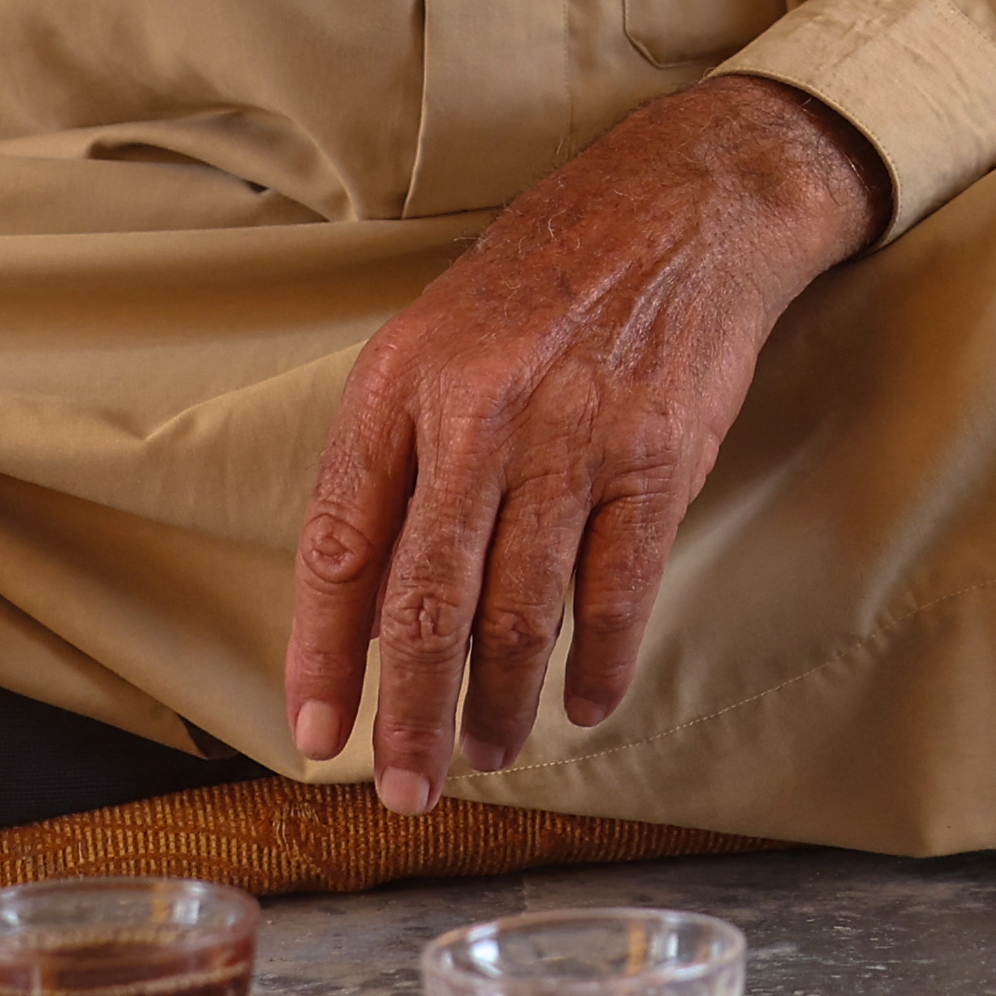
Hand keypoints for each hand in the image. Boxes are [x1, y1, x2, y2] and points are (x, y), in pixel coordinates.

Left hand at [283, 76, 891, 812]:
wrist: (680, 206)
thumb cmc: (545, 282)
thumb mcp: (433, 340)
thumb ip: (395, 458)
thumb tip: (364, 600)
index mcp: (399, 385)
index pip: (339, 545)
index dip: (322, 653)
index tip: (315, 733)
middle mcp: (477, 415)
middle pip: (427, 605)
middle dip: (410, 716)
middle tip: (406, 788)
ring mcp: (572, 440)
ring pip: (520, 615)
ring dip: (502, 706)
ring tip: (490, 751)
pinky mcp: (657, 460)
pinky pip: (617, 595)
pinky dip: (597, 666)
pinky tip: (581, 704)